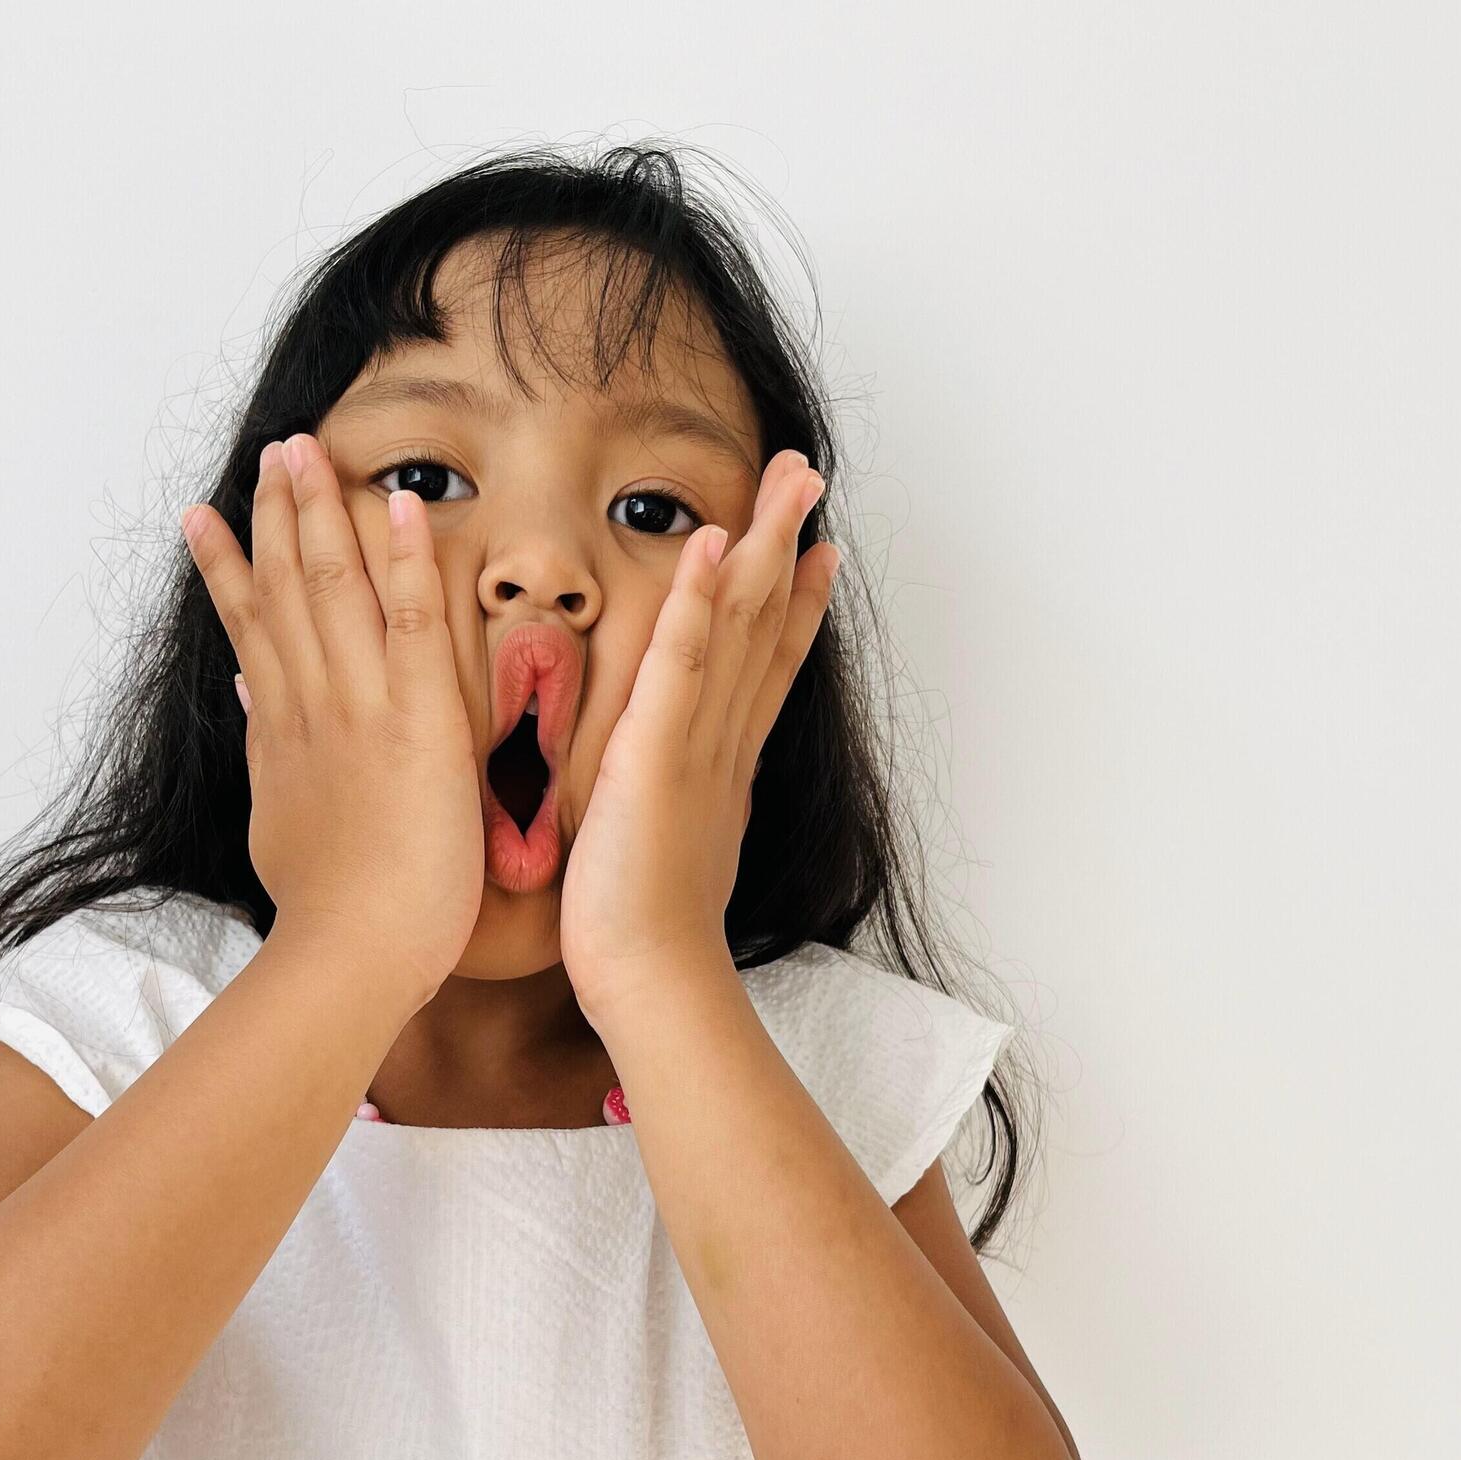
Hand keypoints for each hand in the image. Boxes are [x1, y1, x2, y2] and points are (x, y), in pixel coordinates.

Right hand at [182, 432, 482, 1005]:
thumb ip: (268, 755)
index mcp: (281, 732)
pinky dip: (405, 559)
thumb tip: (248, 701)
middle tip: (272, 450)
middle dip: (277, 513)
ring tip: (306, 449)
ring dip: (321, 511)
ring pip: (333, 587)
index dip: (231, 567)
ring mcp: (360, 707)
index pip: (252, 630)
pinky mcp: (420, 719)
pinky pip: (413, 620)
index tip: (210, 516)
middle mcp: (311, 706)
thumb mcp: (275, 823)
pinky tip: (398, 503)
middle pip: (286, 589)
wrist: (353, 953)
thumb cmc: (329, 914)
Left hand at [560, 449, 838, 1030]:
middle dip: (788, 545)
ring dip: (763, 544)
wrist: (654, 983)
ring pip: (740, 626)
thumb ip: (673, 809)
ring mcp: (699, 744)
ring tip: (787, 479)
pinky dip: (699, 602)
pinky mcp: (660, 755)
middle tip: (809, 476)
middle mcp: (725, 744)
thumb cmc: (644, 938)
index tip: (816, 552)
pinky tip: (713, 543)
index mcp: (723, 765)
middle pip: (766, 624)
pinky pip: (682, 663)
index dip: (793, 604)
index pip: (765, 666)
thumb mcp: (667, 852)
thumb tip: (677, 802)